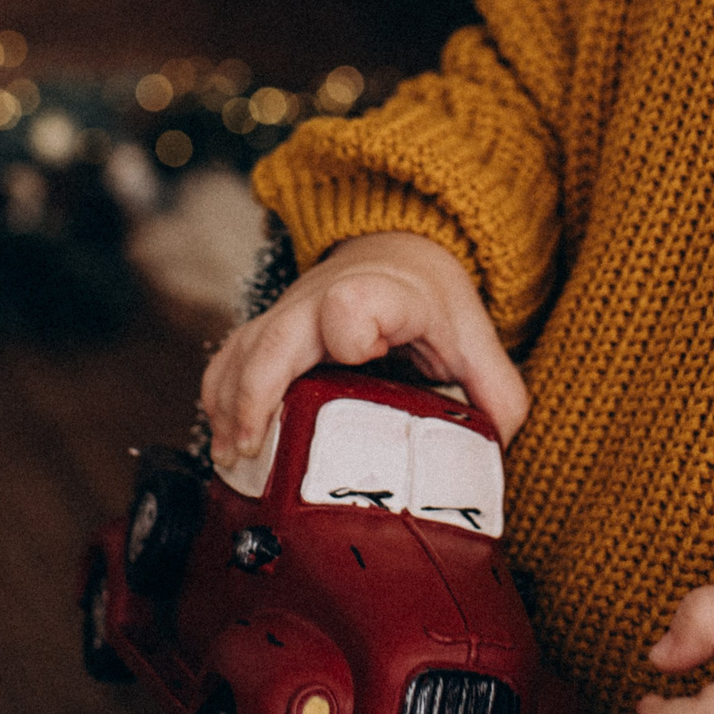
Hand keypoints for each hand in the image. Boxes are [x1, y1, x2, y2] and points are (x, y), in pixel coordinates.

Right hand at [198, 232, 529, 460]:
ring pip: (242, 351)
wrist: (401, 253)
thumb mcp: (475, 339)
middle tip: (252, 449)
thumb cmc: (433, 304)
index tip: (355, 357)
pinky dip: (217, 400)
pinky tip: (225, 445)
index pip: (354, 302)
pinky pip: (227, 360)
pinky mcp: (267, 331)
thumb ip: (496, 396)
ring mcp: (290, 314)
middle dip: (258, 392)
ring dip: (228, 405)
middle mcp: (325, 300)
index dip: (349, 330)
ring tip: (231, 460)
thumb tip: (492, 458)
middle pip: (276, 337)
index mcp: (385, 296)